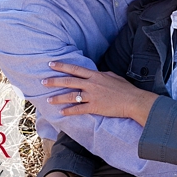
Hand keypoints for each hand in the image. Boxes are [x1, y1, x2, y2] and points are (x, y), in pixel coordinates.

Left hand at [42, 61, 157, 125]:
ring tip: (49, 99)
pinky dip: (69, 111)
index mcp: (95, 75)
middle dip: (54, 81)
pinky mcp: (94, 107)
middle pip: (68, 81)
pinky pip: (78, 109)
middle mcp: (91, 84)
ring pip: (70, 96)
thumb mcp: (113, 76)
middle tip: (43, 81)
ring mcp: (92, 96)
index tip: (51, 64)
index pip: (75, 69)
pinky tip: (62, 112)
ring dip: (58, 98)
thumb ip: (102, 75)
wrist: (133, 101)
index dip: (62, 66)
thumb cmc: (125, 89)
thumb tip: (96, 73)